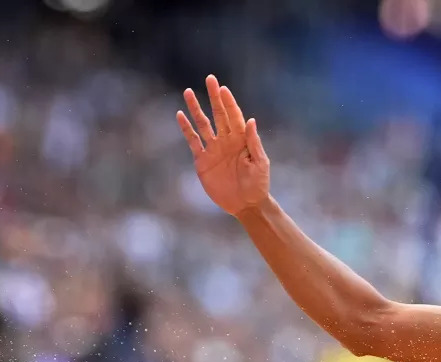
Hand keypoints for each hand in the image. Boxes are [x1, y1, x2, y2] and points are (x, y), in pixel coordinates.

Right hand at [176, 75, 269, 216]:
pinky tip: (180, 116)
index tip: (222, 88)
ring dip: (196, 109)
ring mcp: (213, 149)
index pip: (233, 116)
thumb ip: (254, 142)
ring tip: (188, 92)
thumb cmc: (258, 184)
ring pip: (203, 124)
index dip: (228, 102)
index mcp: (241, 139)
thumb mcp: (260, 163)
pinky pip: (193, 141)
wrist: (246, 204)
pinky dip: (186, 129)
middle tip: (209, 78)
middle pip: (218, 114)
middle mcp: (226, 140)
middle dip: (213, 97)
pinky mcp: (203, 161)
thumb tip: (251, 120)